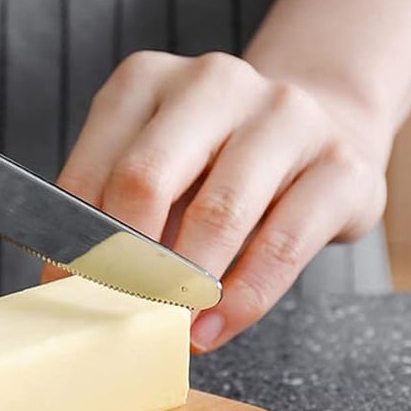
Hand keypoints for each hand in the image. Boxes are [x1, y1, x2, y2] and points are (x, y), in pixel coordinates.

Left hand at [58, 51, 388, 350]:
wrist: (327, 133)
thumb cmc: (222, 166)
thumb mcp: (163, 172)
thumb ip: (122, 216)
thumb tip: (76, 293)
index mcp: (148, 80)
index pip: (96, 170)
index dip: (76, 245)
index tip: (69, 298)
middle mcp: (215, 83)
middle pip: (147, 179)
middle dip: (125, 263)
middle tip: (118, 316)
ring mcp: (285, 115)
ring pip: (220, 212)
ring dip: (187, 286)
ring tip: (172, 330)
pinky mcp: (341, 164)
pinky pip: (282, 243)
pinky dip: (243, 297)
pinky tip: (218, 325)